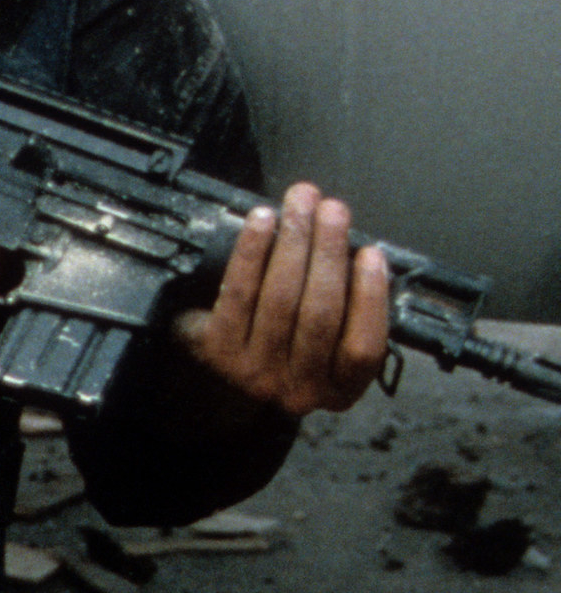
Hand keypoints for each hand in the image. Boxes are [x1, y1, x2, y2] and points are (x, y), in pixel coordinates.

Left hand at [171, 181, 389, 416]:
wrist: (226, 385)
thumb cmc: (293, 351)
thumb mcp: (333, 349)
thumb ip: (349, 309)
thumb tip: (354, 248)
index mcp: (341, 389)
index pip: (363, 347)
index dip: (370, 297)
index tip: (372, 252)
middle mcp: (300, 389)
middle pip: (319, 313)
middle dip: (329, 253)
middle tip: (334, 209)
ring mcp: (256, 372)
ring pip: (281, 299)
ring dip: (294, 242)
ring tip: (302, 203)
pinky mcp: (219, 350)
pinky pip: (239, 291)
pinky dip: (252, 251)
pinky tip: (263, 220)